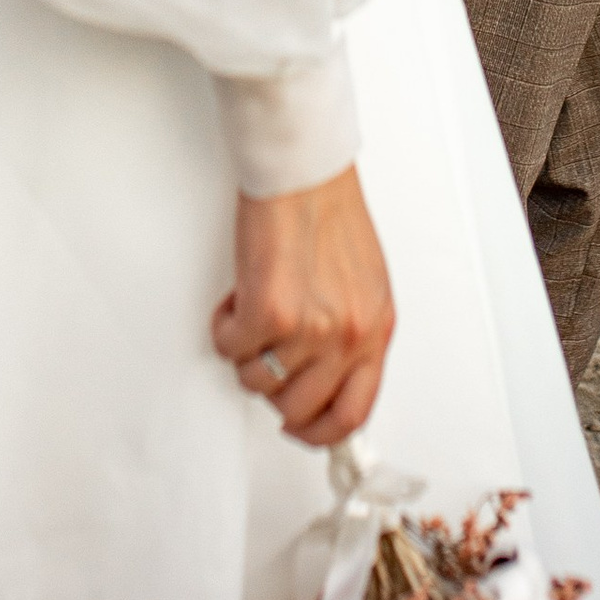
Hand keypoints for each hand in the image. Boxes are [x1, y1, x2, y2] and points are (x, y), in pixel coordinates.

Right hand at [211, 166, 392, 446]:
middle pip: (299, 408)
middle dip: (273, 388)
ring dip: (246, 352)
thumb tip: (325, 375)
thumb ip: (351, 332)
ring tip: (253, 310)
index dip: (321, 431)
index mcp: (375, 329)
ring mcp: (309, 330)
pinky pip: (230, 348)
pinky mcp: (268, 313)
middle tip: (265, 354)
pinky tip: (237, 296)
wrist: (303, 169)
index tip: (301, 426)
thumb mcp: (363, 283)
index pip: (354, 413)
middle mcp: (348, 336)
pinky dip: (224, 327)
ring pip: (258, 381)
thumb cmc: (329, 210)